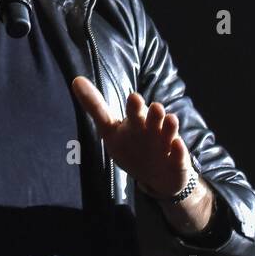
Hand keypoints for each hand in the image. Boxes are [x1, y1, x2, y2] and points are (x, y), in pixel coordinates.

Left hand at [70, 77, 193, 198]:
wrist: (160, 176)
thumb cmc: (133, 146)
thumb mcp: (110, 130)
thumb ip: (95, 106)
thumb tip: (76, 79)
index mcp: (134, 122)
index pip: (131, 112)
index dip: (133, 107)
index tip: (133, 97)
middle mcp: (151, 128)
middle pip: (151, 119)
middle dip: (152, 113)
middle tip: (152, 107)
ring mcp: (165, 143)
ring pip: (167, 132)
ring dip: (168, 127)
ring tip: (169, 119)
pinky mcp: (177, 159)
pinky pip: (179, 154)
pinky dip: (178, 150)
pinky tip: (177, 145)